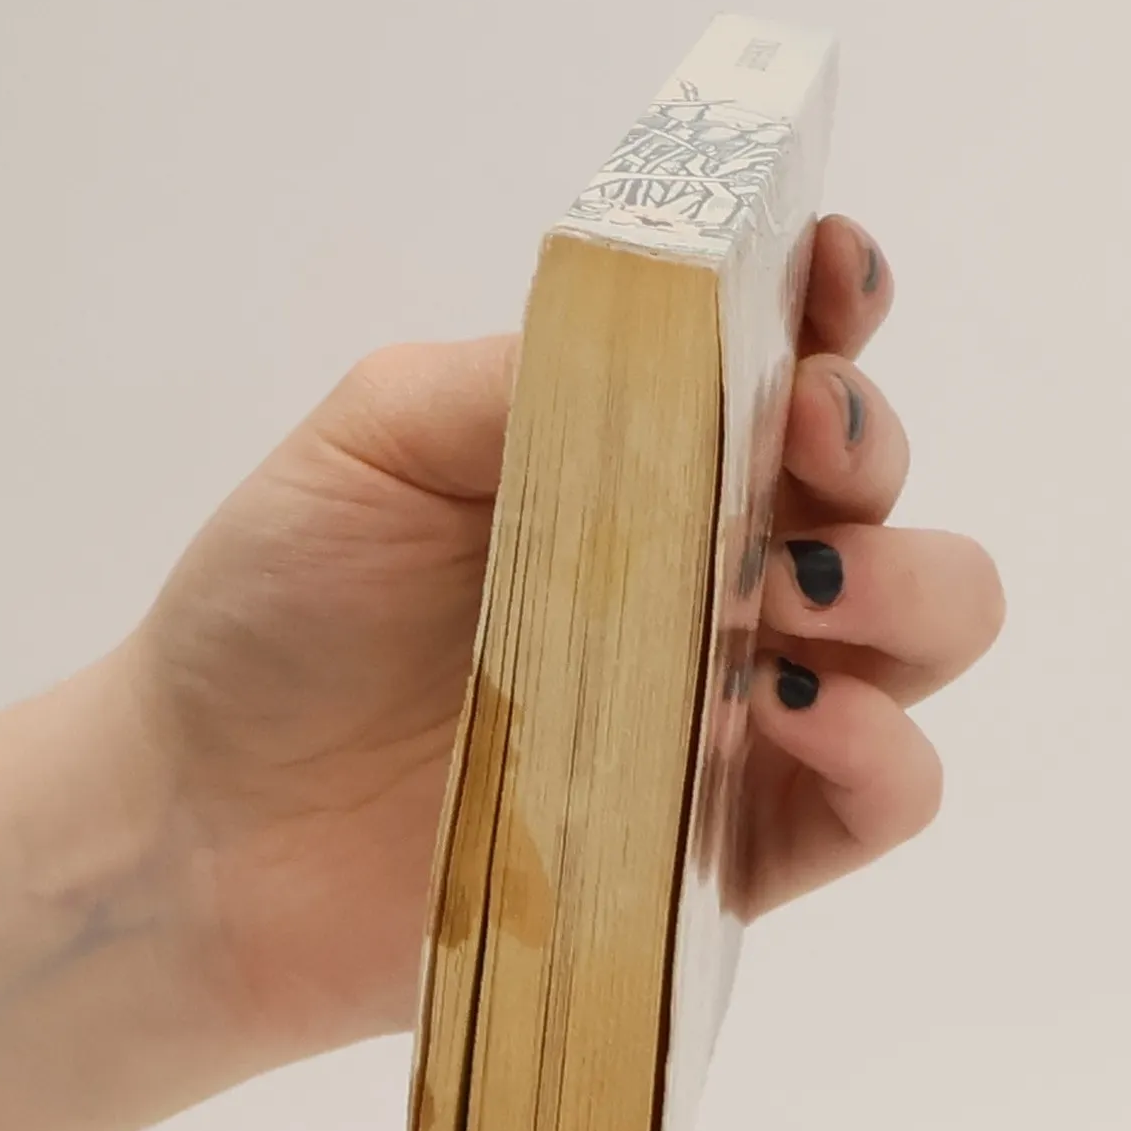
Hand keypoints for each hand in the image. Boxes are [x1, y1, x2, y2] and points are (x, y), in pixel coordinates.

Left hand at [125, 216, 1003, 1064]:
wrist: (207, 831)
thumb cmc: (275, 615)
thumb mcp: (377, 441)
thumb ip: (536, 374)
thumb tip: (691, 329)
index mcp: (638, 458)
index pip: (791, 359)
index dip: (838, 304)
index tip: (829, 281)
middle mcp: (708, 575)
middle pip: (880, 492)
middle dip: (870, 450)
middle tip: (799, 448)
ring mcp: (729, 713)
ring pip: (923, 630)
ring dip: (904, 591)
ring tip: (790, 597)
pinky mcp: (727, 849)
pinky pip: (879, 800)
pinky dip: (881, 750)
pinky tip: (789, 715)